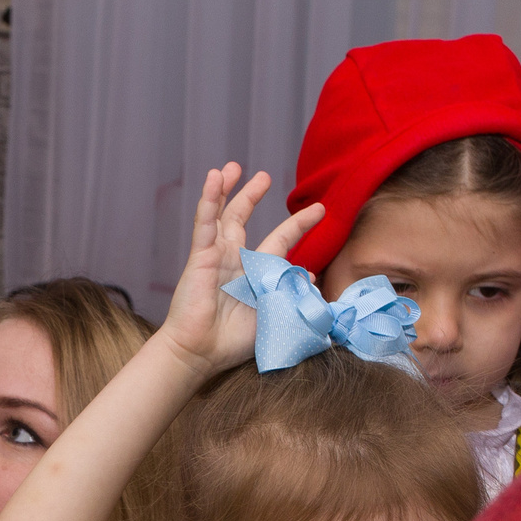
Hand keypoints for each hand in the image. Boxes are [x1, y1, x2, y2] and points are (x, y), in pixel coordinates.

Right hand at [154, 164, 327, 380]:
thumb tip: (310, 277)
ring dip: (229, 190)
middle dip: (252, 195)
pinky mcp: (200, 256)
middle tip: (265, 177)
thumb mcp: (275, 314)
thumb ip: (292, 294)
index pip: (279, 241)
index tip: (320, 212)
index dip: (299, 225)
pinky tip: (215, 177)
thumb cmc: (234, 342)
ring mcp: (216, 256)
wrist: (202, 353)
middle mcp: (234, 261)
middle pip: (241, 219)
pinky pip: (206, 222)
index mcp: (254, 274)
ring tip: (234, 168)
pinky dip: (210, 199)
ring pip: (223, 215)